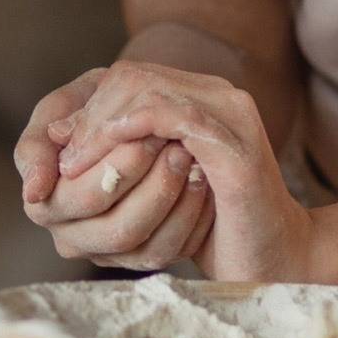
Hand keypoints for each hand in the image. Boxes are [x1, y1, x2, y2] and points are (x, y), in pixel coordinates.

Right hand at [15, 66, 213, 271]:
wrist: (123, 114)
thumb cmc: (88, 107)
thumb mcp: (58, 109)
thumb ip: (37, 144)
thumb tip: (34, 191)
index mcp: (44, 206)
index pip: (88, 196)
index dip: (121, 165)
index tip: (147, 132)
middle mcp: (72, 239)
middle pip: (120, 229)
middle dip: (155, 185)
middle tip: (180, 145)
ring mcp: (109, 256)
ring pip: (150, 249)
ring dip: (178, 203)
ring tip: (194, 161)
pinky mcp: (144, 260)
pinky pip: (175, 252)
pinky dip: (194, 219)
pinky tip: (205, 184)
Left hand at [57, 62, 311, 281]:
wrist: (278, 261)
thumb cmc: (219, 228)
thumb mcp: (164, 184)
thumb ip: (129, 156)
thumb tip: (64, 145)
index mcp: (205, 98)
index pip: (131, 76)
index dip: (91, 106)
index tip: (60, 145)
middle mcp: (221, 96)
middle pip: (134, 76)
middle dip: (91, 114)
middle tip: (63, 155)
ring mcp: (231, 115)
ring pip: (148, 90)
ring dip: (103, 125)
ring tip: (76, 161)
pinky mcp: (234, 144)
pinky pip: (176, 117)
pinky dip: (135, 129)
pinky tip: (111, 150)